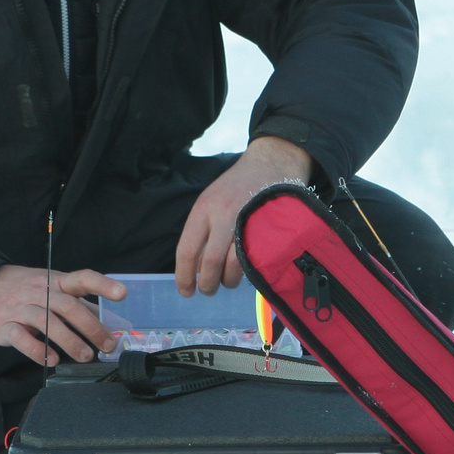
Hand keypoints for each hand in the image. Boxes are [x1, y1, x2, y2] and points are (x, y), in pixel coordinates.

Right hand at [0, 264, 125, 363]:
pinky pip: (20, 337)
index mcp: (55, 282)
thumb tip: (104, 318)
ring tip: (85, 356)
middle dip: (91, 327)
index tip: (122, 294)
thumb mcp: (48, 288)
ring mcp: (20, 308)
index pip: (82, 278)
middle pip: (68, 306)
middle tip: (107, 345)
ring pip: (47, 322)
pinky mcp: (4, 325)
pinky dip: (36, 350)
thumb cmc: (21, 290)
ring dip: (69, 341)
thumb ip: (75, 302)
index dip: (102, 285)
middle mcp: (39, 292)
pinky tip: (50, 360)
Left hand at [176, 137, 312, 295]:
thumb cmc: (238, 186)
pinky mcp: (266, 227)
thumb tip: (193, 268)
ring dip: (228, 281)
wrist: (270, 162)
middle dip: (207, 284)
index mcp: (203, 209)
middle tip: (207, 290)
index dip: (183, 276)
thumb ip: (202, 230)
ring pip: (233, 265)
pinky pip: (254, 258)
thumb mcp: (211, 200)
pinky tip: (245, 270)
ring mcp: (247, 221)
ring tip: (228, 282)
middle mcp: (222, 214)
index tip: (185, 291)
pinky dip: (247, 271)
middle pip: (209, 261)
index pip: (186, 249)